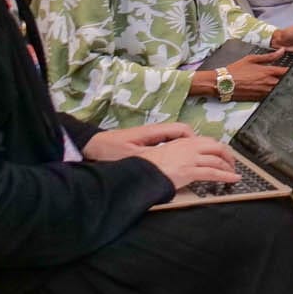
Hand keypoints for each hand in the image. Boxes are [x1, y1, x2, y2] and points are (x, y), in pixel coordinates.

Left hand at [81, 122, 196, 161]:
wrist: (90, 146)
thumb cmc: (109, 150)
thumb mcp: (132, 156)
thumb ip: (153, 157)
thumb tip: (172, 160)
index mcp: (154, 131)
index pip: (182, 129)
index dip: (194, 140)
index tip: (201, 153)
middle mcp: (155, 131)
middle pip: (182, 133)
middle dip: (195, 144)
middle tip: (202, 158)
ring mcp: (150, 137)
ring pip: (175, 139)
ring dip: (186, 148)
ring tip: (194, 161)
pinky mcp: (144, 143)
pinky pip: (167, 144)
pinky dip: (176, 152)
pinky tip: (175, 164)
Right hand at [136, 134, 242, 191]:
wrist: (140, 172)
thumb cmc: (148, 165)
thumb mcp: (164, 153)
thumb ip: (178, 153)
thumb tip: (187, 160)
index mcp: (183, 142)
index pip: (208, 141)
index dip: (219, 148)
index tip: (223, 154)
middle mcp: (189, 147)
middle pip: (217, 147)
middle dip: (228, 156)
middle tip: (232, 164)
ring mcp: (190, 158)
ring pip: (217, 160)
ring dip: (228, 167)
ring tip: (233, 173)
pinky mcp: (189, 171)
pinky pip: (213, 173)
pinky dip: (226, 176)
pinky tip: (233, 179)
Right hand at [224, 50, 292, 98]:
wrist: (223, 83)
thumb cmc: (236, 69)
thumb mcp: (252, 59)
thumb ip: (269, 56)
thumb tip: (282, 50)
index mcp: (268, 72)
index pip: (287, 72)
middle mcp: (268, 83)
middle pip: (286, 83)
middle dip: (291, 80)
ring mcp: (264, 92)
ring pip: (280, 91)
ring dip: (284, 88)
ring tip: (290, 86)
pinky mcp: (259, 99)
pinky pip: (272, 97)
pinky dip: (276, 94)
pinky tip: (278, 93)